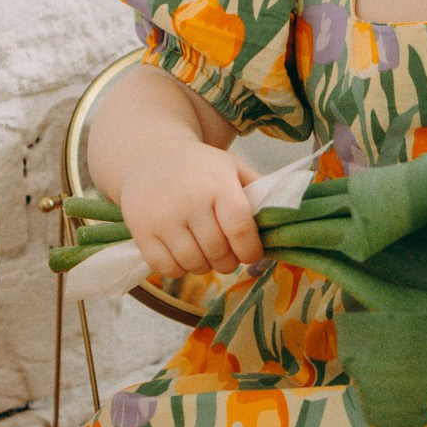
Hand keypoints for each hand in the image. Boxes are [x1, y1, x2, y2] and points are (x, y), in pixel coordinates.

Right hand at [117, 142, 264, 277]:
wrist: (148, 156)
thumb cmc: (199, 167)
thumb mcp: (231, 167)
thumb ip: (258, 190)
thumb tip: (285, 217)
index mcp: (218, 184)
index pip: (241, 231)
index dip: (250, 251)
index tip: (250, 253)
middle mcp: (190, 200)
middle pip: (219, 253)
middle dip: (228, 261)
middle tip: (227, 254)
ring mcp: (163, 217)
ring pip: (194, 264)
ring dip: (205, 266)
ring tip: (205, 253)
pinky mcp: (142, 232)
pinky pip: (167, 268)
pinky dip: (180, 269)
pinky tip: (183, 254)